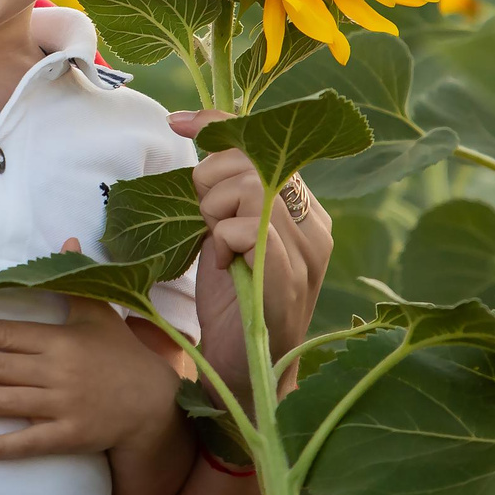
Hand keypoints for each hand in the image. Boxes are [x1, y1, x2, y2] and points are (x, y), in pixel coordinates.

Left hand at [0, 243, 192, 494]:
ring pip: (10, 403)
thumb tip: (65, 240)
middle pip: (2, 367)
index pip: (10, 334)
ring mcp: (64, 406)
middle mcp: (58, 372)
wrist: (153, 403)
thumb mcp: (100, 314)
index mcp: (61, 340)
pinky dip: (3, 446)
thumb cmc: (120, 354)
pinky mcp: (70, 436)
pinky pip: (32, 442)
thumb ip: (75, 281)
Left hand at [171, 108, 333, 399]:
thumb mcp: (226, 234)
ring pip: (249, 187)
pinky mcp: (289, 276)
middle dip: (210, 181)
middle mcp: (316, 225)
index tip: (177, 121)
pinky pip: (246, 226)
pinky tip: (223, 266)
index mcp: (306, 211)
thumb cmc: (232, 304)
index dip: (220, 124)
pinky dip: (220, 240)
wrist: (244, 373)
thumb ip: (226, 192)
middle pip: (252, 160)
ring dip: (213, 211)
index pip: (267, 145)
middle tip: (204, 222)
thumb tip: (196, 132)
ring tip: (216, 245)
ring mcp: (308, 251)